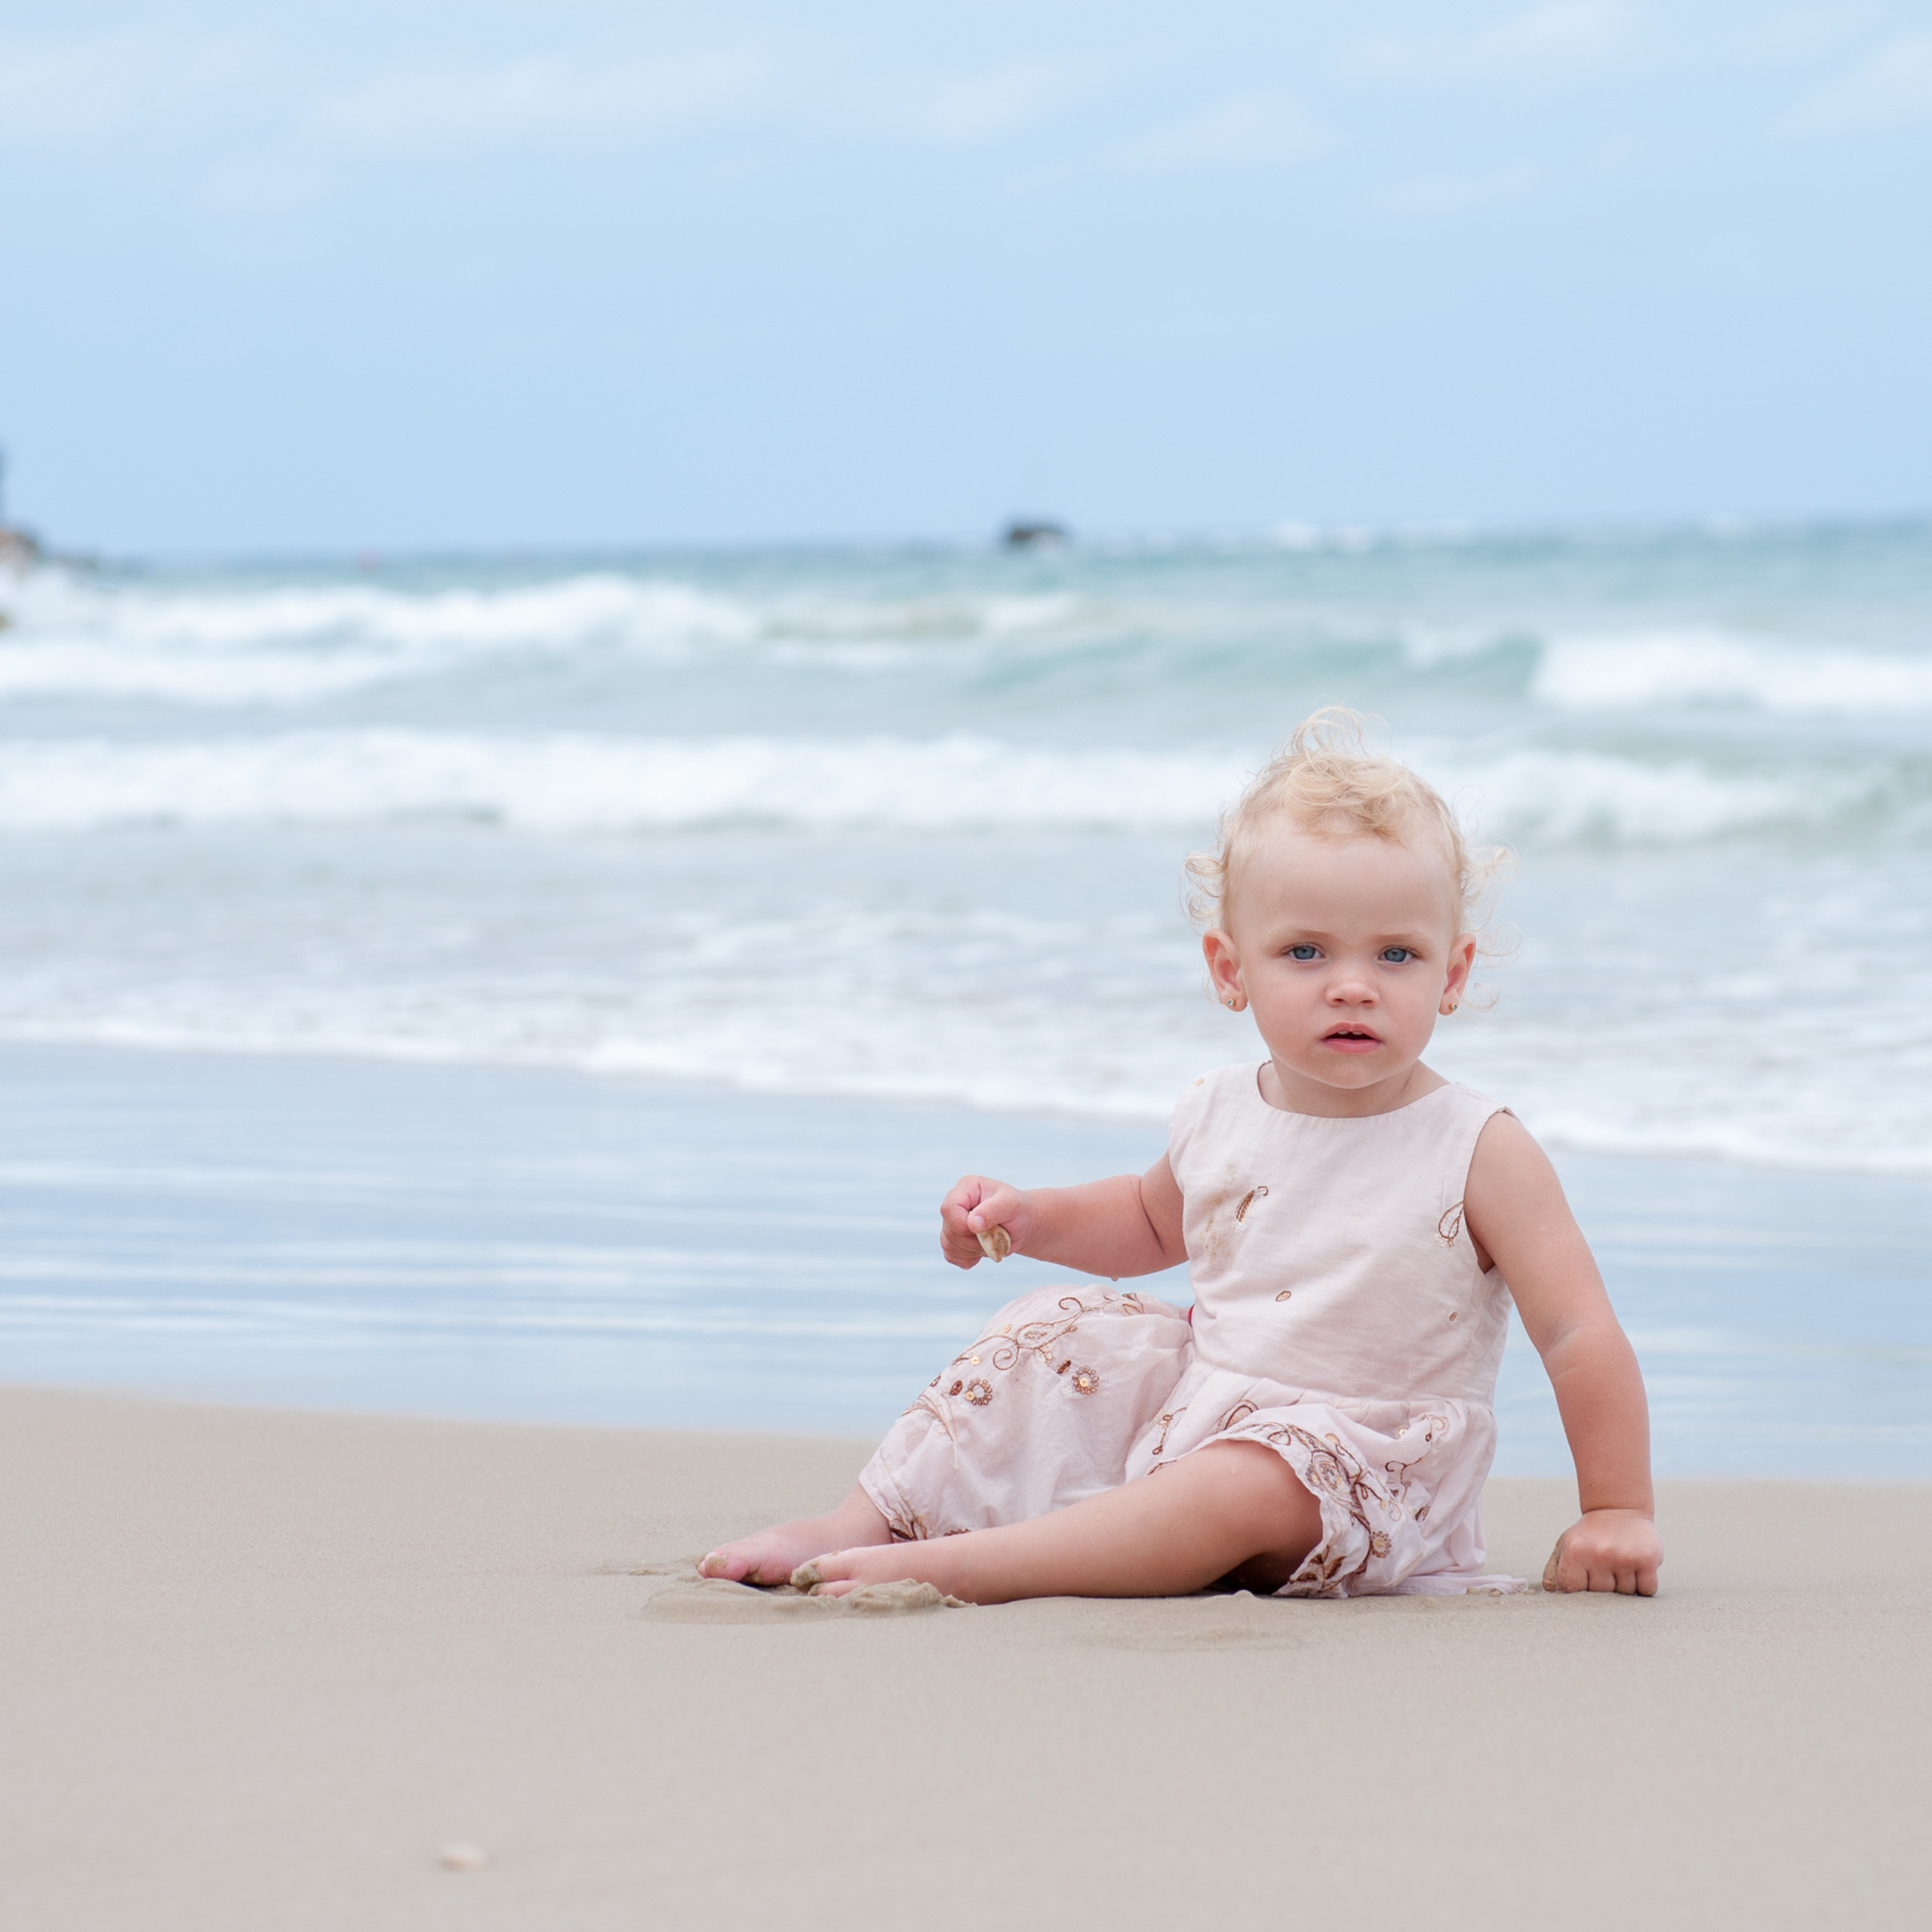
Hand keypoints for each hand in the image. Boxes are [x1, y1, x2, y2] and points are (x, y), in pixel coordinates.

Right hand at [939, 1175, 1031, 1268]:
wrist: (1022, 1225)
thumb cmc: (1017, 1210)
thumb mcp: (1011, 1204)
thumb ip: (992, 1210)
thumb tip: (971, 1224)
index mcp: (966, 1187)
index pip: (949, 1208)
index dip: (962, 1224)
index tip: (983, 1229)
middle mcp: (955, 1204)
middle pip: (949, 1230)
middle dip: (973, 1241)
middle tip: (995, 1235)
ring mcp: (952, 1223)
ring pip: (948, 1245)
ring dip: (973, 1251)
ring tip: (991, 1241)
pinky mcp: (953, 1240)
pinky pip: (951, 1256)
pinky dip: (969, 1259)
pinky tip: (982, 1250)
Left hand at [1542, 1508, 1661, 1595]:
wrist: (1617, 1510)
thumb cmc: (1589, 1535)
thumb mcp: (1565, 1546)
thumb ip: (1554, 1572)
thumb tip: (1551, 1594)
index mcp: (1576, 1551)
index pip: (1572, 1589)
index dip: (1579, 1587)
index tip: (1584, 1575)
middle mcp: (1599, 1554)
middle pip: (1601, 1595)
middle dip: (1603, 1586)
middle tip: (1604, 1565)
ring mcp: (1624, 1557)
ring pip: (1625, 1595)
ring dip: (1624, 1585)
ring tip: (1619, 1563)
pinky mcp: (1647, 1559)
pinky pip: (1646, 1590)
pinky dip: (1643, 1586)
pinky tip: (1636, 1570)